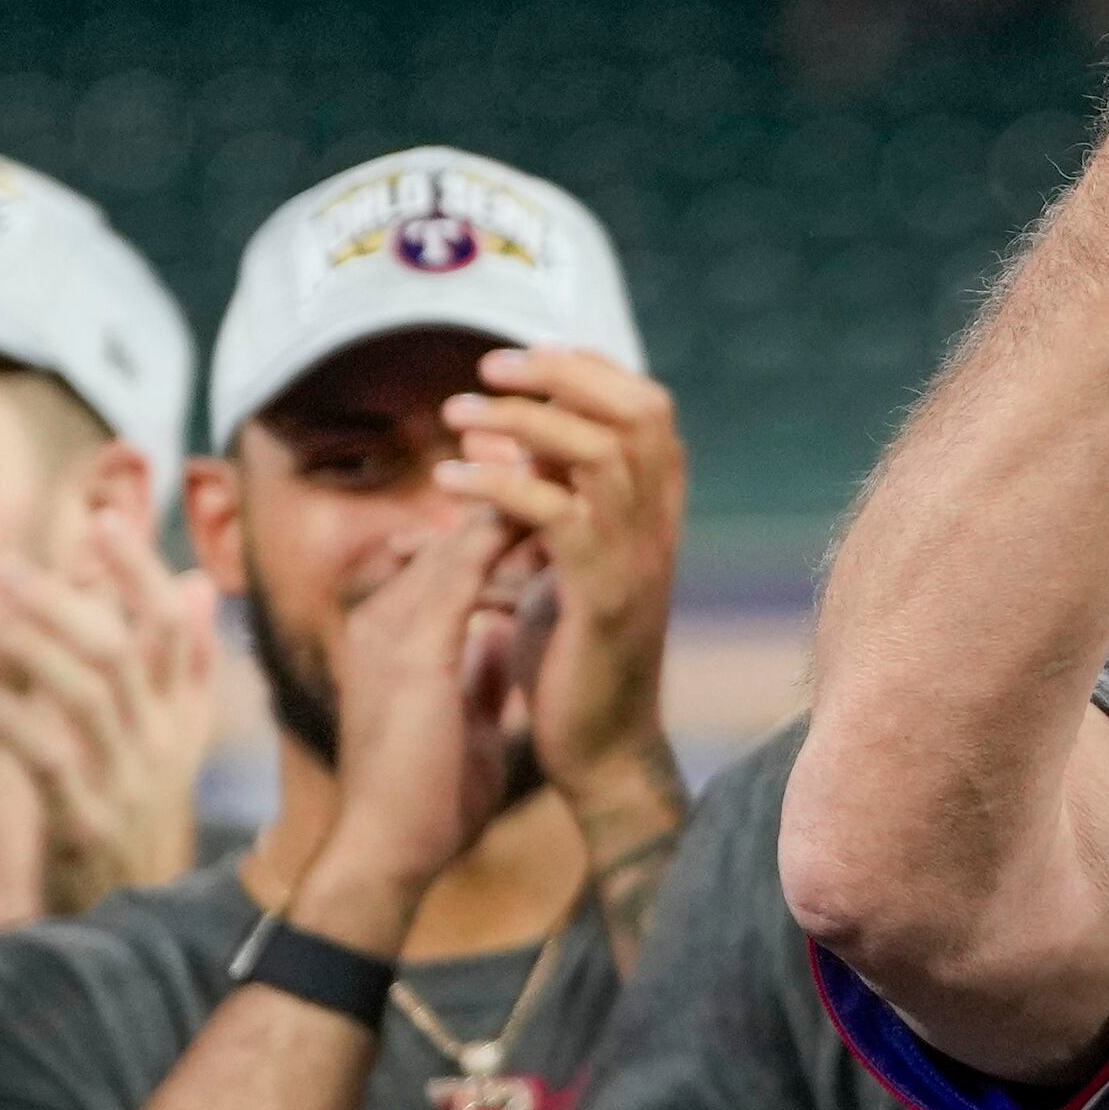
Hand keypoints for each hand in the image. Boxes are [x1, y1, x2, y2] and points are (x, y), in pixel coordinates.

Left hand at [0, 492, 219, 918]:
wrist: (135, 929)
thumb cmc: (135, 820)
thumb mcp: (167, 742)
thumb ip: (175, 665)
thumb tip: (193, 585)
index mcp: (182, 716)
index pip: (175, 626)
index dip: (139, 570)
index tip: (99, 519)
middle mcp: (163, 742)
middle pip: (126, 649)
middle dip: (71, 598)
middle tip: (8, 568)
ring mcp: (128, 782)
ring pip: (90, 694)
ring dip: (36, 645)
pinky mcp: (86, 823)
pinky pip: (51, 759)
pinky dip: (12, 720)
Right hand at [293, 504, 537, 933]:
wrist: (384, 855)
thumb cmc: (425, 803)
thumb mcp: (460, 720)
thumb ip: (475, 673)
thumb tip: (499, 642)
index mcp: (393, 637)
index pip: (455, 560)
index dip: (512, 528)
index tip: (568, 506)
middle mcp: (384, 619)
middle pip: (458, 535)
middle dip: (520, 502)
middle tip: (577, 472)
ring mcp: (391, 629)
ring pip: (464, 540)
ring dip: (520, 508)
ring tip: (574, 481)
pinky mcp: (411, 649)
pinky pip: (466, 571)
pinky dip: (511, 543)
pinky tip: (557, 523)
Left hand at [439, 345, 686, 798]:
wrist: (599, 750)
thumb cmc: (574, 661)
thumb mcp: (564, 568)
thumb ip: (549, 507)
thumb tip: (500, 450)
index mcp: (655, 513)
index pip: (646, 408)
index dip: (591, 370)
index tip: (526, 359)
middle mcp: (660, 525)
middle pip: (639, 412)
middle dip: (562, 376)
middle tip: (489, 370)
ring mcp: (638, 559)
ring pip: (600, 452)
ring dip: (524, 423)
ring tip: (457, 416)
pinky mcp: (602, 597)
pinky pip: (557, 516)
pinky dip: (500, 488)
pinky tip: (448, 484)